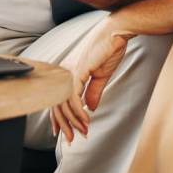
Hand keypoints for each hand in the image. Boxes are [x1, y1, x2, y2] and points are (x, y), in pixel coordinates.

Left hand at [51, 16, 132, 143]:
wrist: (115, 33)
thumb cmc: (108, 49)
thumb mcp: (101, 76)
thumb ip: (93, 92)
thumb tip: (89, 108)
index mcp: (69, 73)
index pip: (57, 99)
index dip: (58, 117)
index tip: (61, 132)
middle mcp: (65, 72)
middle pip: (57, 104)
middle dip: (64, 124)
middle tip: (72, 139)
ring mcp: (69, 71)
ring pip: (64, 103)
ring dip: (74, 120)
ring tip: (83, 130)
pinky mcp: (78, 71)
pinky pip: (73, 96)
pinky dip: (78, 111)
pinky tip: (85, 120)